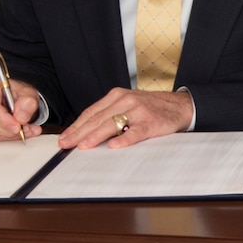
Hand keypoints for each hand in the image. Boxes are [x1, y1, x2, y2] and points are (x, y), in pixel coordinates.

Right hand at [0, 73, 42, 140]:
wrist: (13, 95)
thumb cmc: (17, 91)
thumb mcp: (28, 93)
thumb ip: (28, 103)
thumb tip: (21, 117)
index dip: (4, 120)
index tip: (17, 127)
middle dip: (8, 130)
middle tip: (25, 129)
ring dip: (8, 135)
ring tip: (24, 131)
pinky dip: (4, 137)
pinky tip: (15, 132)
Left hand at [59, 88, 193, 149]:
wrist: (179, 106)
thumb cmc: (150, 108)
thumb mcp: (127, 105)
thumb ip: (108, 114)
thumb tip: (84, 133)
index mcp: (116, 96)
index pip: (91, 112)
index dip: (76, 126)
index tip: (64, 138)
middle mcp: (126, 100)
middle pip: (98, 118)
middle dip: (79, 133)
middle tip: (66, 144)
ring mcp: (139, 111)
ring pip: (113, 124)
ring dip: (96, 136)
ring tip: (83, 145)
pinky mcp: (152, 122)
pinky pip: (136, 132)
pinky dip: (125, 139)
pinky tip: (114, 146)